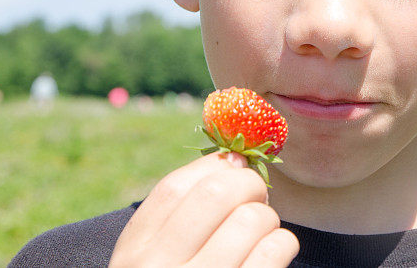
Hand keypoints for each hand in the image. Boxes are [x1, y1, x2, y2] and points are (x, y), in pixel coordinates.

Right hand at [110, 151, 298, 266]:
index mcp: (133, 259)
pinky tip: (275, 256)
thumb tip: (233, 159)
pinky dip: (283, 245)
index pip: (174, 189)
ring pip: (253, 219)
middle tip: (257, 201)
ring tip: (263, 237)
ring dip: (269, 221)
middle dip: (250, 186)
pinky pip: (274, 251)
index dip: (215, 167)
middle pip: (218, 193)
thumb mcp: (155, 265)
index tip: (236, 166)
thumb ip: (179, 221)